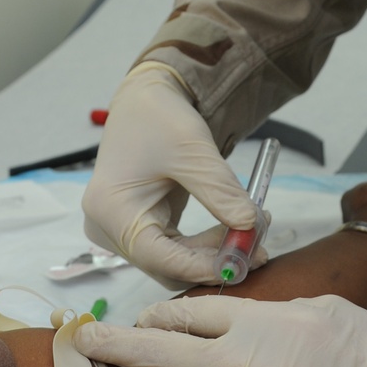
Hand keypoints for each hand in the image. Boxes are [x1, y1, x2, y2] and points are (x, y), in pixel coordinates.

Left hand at [76, 294, 366, 366]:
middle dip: (118, 347)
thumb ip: (271, 313)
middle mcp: (253, 366)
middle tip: (82, 344)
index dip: (156, 318)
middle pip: (167, 354)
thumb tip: (229, 317)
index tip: (135, 322)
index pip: (193, 315)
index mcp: (268, 323)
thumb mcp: (324, 311)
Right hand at [82, 65, 261, 288]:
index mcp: (111, 210)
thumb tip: (251, 227)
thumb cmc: (160, 118)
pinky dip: (205, 245)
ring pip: (174, 262)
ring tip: (253, 230)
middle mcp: (109, 228)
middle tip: (258, 248)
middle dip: (213, 260)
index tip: (243, 262)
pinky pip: (174, 250)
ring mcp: (121, 231)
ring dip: (213, 253)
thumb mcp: (193, 151)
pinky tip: (235, 228)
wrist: (145, 100)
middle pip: (166, 266)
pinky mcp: (139, 228)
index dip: (201, 266)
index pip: (158, 257)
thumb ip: (221, 192)